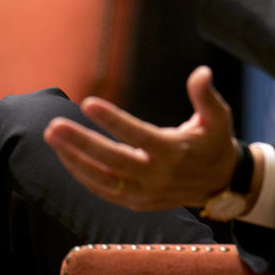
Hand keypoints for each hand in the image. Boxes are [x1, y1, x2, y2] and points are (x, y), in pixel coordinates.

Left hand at [43, 67, 236, 210]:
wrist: (220, 184)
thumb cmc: (215, 142)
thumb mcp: (218, 117)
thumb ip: (206, 96)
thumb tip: (202, 71)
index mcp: (175, 151)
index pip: (138, 135)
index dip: (113, 120)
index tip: (88, 103)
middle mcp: (158, 175)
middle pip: (112, 160)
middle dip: (81, 143)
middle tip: (55, 125)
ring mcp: (146, 193)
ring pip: (102, 179)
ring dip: (74, 159)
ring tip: (54, 138)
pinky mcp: (138, 202)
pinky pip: (104, 191)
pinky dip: (83, 175)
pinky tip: (66, 157)